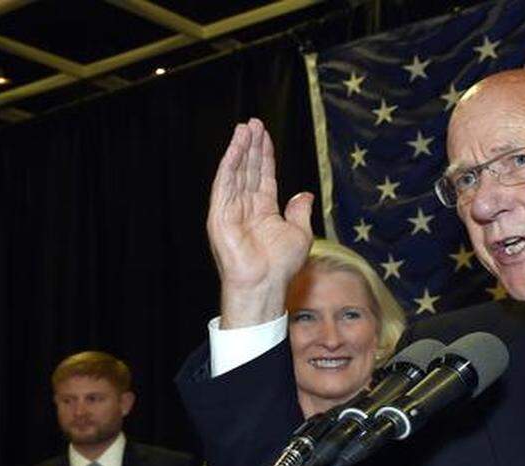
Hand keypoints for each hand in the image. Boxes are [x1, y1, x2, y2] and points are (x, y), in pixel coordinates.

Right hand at [207, 118, 313, 327]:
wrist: (265, 283)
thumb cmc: (281, 265)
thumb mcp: (300, 233)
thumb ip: (299, 211)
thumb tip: (304, 194)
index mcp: (263, 210)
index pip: (263, 175)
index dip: (264, 154)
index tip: (265, 134)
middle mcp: (246, 207)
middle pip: (248, 169)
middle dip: (251, 145)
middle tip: (253, 122)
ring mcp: (231, 209)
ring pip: (235, 172)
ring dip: (239, 149)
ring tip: (245, 127)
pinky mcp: (219, 214)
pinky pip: (224, 184)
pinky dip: (229, 164)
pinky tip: (235, 148)